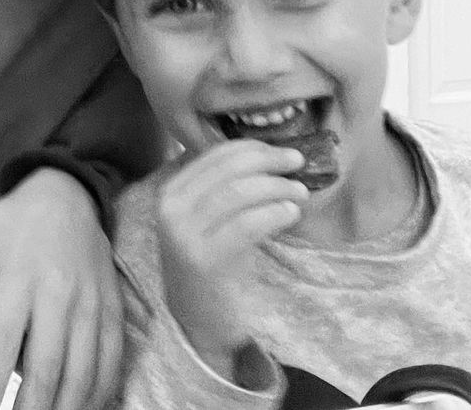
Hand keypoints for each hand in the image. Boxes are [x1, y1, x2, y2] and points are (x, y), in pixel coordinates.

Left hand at [0, 168, 121, 409]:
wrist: (69, 192)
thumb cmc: (15, 222)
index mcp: (19, 279)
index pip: (2, 347)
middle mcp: (58, 295)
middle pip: (46, 368)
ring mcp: (90, 303)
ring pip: (82, 371)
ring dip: (65, 408)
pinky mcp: (112, 307)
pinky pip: (111, 359)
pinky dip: (99, 392)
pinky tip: (83, 408)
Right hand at [154, 139, 307, 378]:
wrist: (196, 323)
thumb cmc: (210, 266)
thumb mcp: (206, 220)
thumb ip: (222, 188)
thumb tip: (267, 155)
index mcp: (171, 191)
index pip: (215, 154)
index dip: (253, 147)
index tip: (282, 152)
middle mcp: (171, 207)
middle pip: (229, 168)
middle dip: (269, 161)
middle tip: (298, 164)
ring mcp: (184, 233)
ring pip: (239, 192)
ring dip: (277, 187)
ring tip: (299, 193)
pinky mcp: (205, 259)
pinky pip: (247, 224)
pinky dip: (274, 212)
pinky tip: (290, 214)